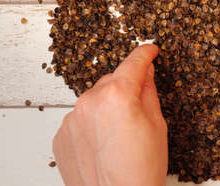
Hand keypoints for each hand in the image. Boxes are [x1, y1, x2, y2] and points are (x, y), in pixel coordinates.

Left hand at [53, 44, 167, 185]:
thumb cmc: (141, 170)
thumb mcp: (157, 124)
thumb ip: (148, 91)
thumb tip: (146, 72)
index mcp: (117, 95)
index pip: (133, 63)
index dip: (145, 53)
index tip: (151, 50)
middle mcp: (89, 101)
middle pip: (112, 81)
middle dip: (126, 87)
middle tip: (138, 109)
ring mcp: (72, 118)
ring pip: (95, 99)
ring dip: (108, 105)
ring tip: (119, 133)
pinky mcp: (62, 134)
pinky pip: (81, 117)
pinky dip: (93, 122)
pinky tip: (104, 141)